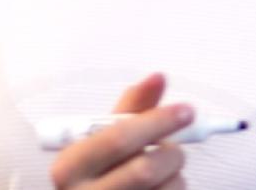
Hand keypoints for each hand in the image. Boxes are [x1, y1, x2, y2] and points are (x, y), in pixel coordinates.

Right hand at [48, 73, 192, 188]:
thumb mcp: (104, 139)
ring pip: (166, 189)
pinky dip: (176, 189)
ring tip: (163, 172)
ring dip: (176, 175)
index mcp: (69, 167)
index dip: (157, 121)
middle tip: (174, 147)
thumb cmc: (99, 171)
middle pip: (145, 169)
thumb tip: (158, 77)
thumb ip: (132, 108)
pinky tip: (161, 187)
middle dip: (171, 152)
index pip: (119, 139)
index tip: (186, 110)